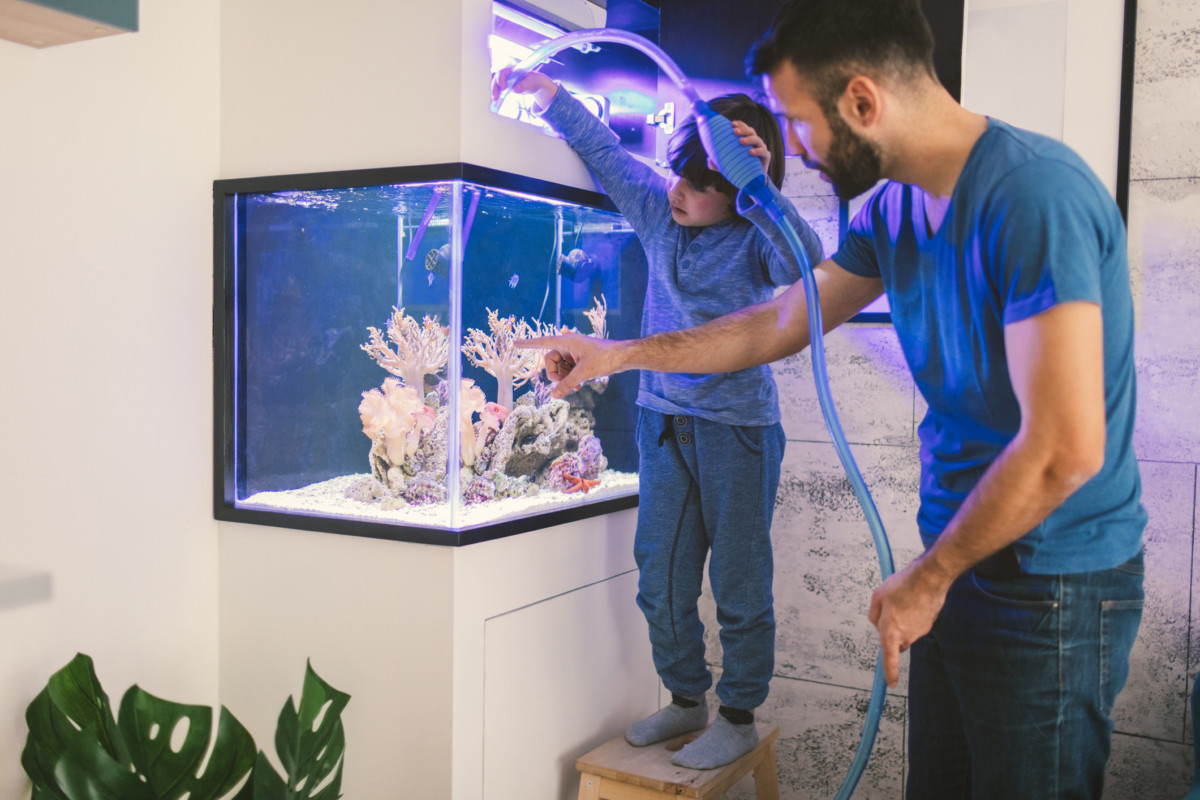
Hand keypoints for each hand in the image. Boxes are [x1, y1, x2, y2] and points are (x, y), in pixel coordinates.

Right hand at [491, 66, 557, 110]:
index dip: (501, 80)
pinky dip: (498, 95)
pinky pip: (499, 90)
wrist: (534, 83)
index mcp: (512, 69)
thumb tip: (515, 88)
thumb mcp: (531, 82)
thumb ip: (524, 85)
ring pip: (496, 85)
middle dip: (495, 87)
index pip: (502, 72)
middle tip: (495, 96)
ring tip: (495, 99)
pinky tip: (496, 101)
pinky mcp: (506, 86)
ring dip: (495, 92)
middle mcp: (507, 74)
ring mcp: (505, 80)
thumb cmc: (533, 80)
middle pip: (496, 79)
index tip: (504, 88)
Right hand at [519, 333, 623, 397]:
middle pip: (550, 361)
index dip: (527, 344)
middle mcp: (568, 345)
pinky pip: (568, 370)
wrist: (623, 357)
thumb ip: (567, 384)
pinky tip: (578, 386)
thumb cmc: (605, 358)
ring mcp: (574, 353)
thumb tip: (554, 395)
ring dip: (565, 378)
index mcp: (566, 341)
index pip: (542, 342)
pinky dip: (571, 378)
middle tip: (566, 383)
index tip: (514, 343)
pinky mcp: (580, 360)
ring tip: (577, 385)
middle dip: (555, 374)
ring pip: (560, 368)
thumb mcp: (583, 372)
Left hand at [706, 120, 770, 174]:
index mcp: (747, 140)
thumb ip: (717, 163)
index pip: (744, 128)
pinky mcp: (766, 157)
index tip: (732, 124)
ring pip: (757, 139)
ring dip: (749, 139)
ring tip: (741, 141)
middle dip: (743, 129)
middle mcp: (755, 142)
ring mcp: (761, 148)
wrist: (752, 181)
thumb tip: (708, 160)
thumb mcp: (726, 166)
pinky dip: (758, 151)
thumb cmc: (738, 169)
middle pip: (751, 131)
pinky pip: (764, 152)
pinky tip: (750, 152)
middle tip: (734, 131)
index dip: (740, 124)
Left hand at [867, 551, 950, 687]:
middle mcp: (907, 636)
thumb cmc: (902, 586)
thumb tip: (877, 624)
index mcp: (890, 632)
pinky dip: (913, 615)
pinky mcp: (929, 624)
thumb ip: (873, 615)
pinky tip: (912, 600)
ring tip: (902, 600)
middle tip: (889, 611)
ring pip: (907, 632)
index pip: (889, 659)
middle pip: (896, 643)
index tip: (891, 684)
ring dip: (902, 621)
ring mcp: (920, 631)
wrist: (929, 578)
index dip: (890, 673)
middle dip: (891, 633)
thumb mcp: (877, 597)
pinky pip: (916, 624)